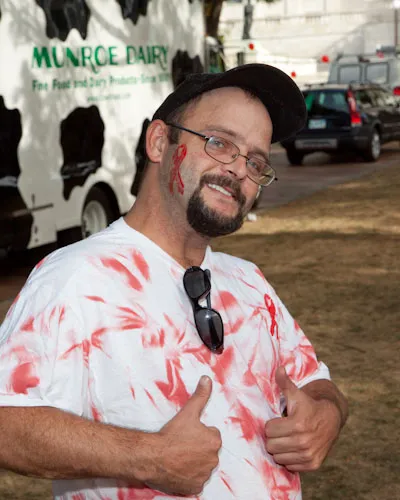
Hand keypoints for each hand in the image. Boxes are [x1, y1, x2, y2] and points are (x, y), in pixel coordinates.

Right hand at [144, 376, 221, 495]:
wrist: (153, 457)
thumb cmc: (170, 435)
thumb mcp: (188, 412)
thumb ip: (201, 395)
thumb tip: (207, 379)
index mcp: (214, 440)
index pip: (211, 435)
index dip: (198, 433)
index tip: (187, 434)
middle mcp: (213, 459)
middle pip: (207, 451)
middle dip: (198, 448)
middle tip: (181, 445)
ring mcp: (204, 474)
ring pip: (202, 465)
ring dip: (194, 462)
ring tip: (179, 457)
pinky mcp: (195, 487)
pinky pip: (195, 480)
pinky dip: (189, 476)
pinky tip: (179, 469)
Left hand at [265, 367, 340, 471]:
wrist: (331, 418)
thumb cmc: (308, 405)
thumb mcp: (296, 393)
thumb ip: (284, 382)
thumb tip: (279, 368)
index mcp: (297, 425)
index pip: (268, 430)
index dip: (272, 424)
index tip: (280, 420)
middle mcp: (303, 442)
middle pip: (271, 446)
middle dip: (274, 437)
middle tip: (282, 430)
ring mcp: (309, 455)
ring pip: (278, 457)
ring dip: (280, 448)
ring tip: (288, 438)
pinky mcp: (313, 464)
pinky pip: (289, 466)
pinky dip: (289, 458)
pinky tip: (295, 447)